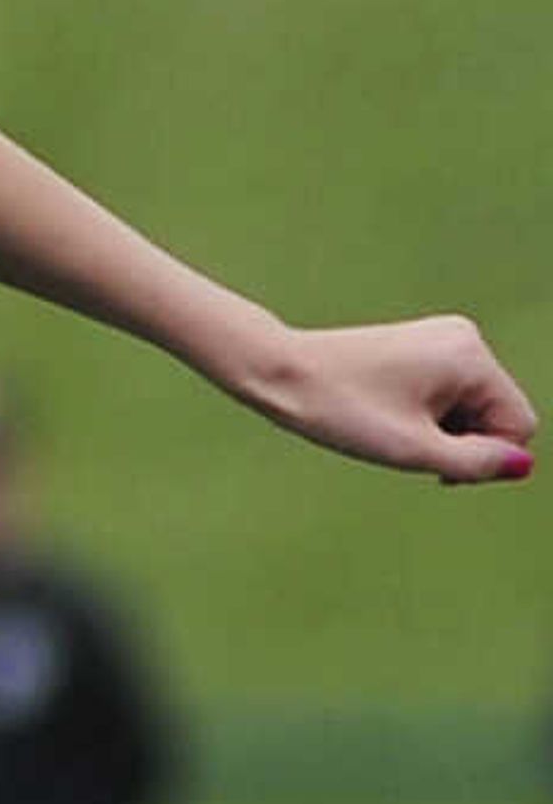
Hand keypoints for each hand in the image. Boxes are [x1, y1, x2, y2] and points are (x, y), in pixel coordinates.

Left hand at [226, 317, 533, 484]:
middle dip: (461, 442)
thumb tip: (523, 466)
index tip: (435, 466)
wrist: (280, 372)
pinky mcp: (419, 347)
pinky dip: (427, 417)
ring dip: (442, 432)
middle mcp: (464, 337)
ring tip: (392, 431)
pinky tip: (389, 418)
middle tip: (407, 448)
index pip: (519, 425)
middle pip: (496, 415)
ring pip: (470, 409)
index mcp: (471, 356)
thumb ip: (477, 463)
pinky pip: (447, 395)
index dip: (485, 457)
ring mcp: (441, 339)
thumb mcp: (415, 450)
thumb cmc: (341, 409)